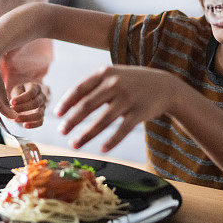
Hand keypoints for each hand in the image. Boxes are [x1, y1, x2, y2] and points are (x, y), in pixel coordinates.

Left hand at [9, 82, 46, 128]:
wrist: (24, 96)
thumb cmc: (19, 92)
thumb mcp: (16, 90)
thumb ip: (15, 98)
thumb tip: (9, 109)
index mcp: (36, 87)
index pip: (31, 92)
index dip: (22, 98)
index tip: (12, 102)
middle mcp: (42, 97)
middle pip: (35, 103)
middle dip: (22, 108)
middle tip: (12, 110)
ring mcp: (43, 107)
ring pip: (39, 114)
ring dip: (27, 117)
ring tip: (16, 119)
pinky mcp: (41, 116)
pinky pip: (40, 122)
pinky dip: (33, 125)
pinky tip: (24, 125)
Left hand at [55, 65, 184, 151]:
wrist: (164, 85)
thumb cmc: (131, 82)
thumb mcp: (113, 75)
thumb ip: (93, 86)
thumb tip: (68, 105)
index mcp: (105, 73)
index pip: (80, 88)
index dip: (67, 102)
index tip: (57, 115)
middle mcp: (115, 84)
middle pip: (88, 105)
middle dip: (72, 120)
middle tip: (61, 131)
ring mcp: (128, 98)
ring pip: (103, 121)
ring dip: (86, 134)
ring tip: (74, 144)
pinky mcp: (139, 112)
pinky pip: (122, 130)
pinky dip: (111, 141)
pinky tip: (102, 149)